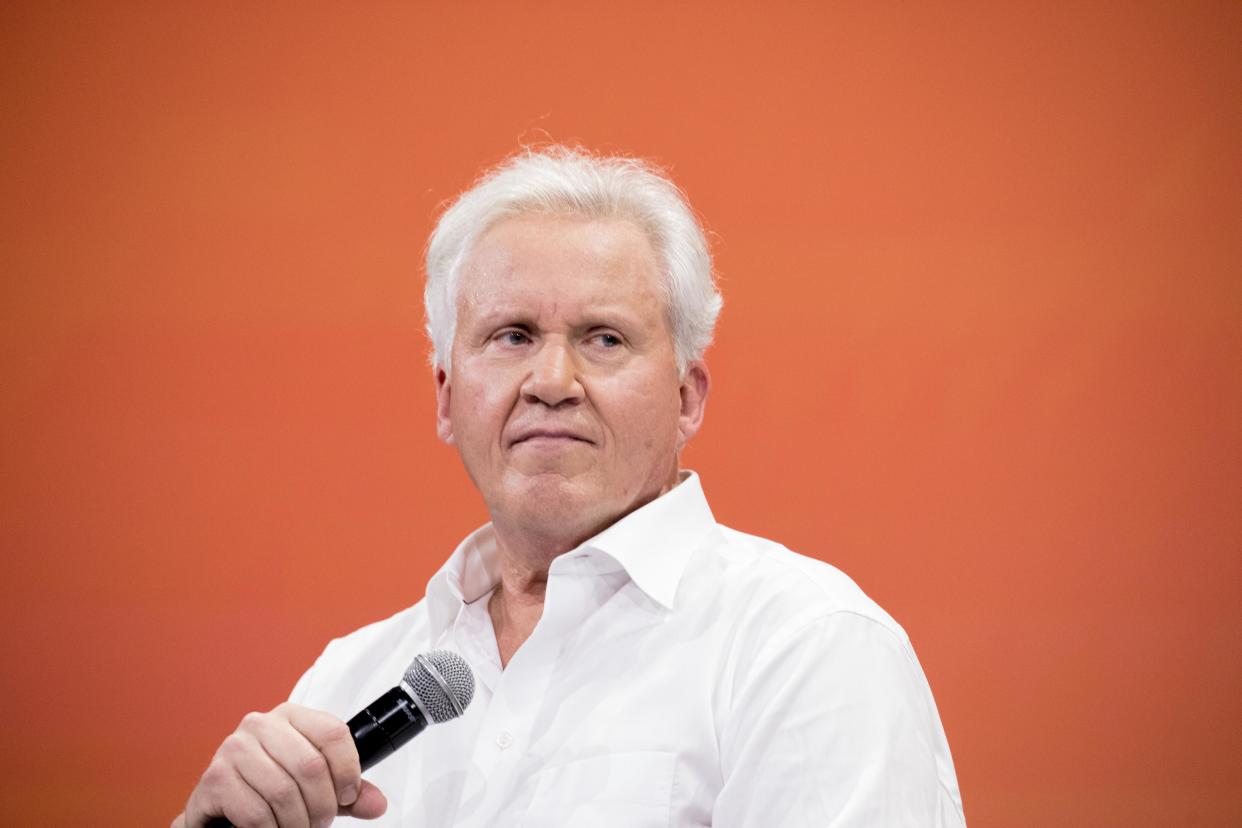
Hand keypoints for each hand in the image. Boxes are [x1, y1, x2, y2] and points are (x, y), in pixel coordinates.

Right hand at [172, 703, 387, 827]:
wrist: (219, 805)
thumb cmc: (268, 786)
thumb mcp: (315, 785)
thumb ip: (348, 792)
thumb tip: (377, 805)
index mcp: (290, 716)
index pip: (334, 733)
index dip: (349, 770)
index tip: (347, 796)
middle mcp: (260, 725)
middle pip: (311, 766)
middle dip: (322, 806)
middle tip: (319, 821)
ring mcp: (235, 749)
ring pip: (284, 792)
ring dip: (298, 822)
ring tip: (298, 827)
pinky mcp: (215, 779)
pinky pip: (256, 813)